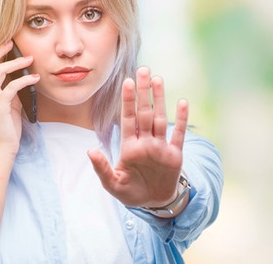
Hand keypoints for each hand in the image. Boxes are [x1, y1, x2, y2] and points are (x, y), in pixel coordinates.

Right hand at [0, 41, 39, 155]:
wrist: (0, 149)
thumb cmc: (5, 130)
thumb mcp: (8, 107)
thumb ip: (11, 93)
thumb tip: (21, 79)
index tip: (6, 45)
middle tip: (13, 44)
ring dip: (15, 63)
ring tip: (30, 59)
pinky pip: (12, 87)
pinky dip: (25, 79)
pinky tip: (35, 78)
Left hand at [88, 67, 188, 207]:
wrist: (155, 203)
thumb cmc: (131, 192)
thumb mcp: (113, 184)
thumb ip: (102, 168)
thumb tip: (90, 151)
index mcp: (130, 147)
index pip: (128, 119)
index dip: (128, 101)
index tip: (127, 82)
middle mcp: (145, 142)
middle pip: (144, 112)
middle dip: (143, 92)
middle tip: (143, 70)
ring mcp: (161, 147)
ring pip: (159, 118)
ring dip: (159, 99)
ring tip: (158, 79)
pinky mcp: (175, 155)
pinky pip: (178, 134)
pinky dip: (180, 119)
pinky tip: (182, 103)